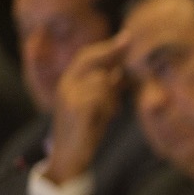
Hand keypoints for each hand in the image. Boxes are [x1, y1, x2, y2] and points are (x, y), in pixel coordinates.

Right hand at [45, 33, 127, 184]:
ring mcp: (68, 97)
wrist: (71, 156)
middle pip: (92, 61)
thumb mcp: (100, 105)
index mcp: (70, 81)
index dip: (108, 47)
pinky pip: (99, 97)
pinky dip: (108, 107)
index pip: (87, 56)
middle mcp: (66, 85)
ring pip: (101, 81)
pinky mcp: (74, 110)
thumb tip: (121, 71)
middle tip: (127, 59)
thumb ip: (108, 88)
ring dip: (112, 97)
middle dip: (111, 59)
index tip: (128, 37)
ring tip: (110, 113)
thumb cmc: (87, 130)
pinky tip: (108, 118)